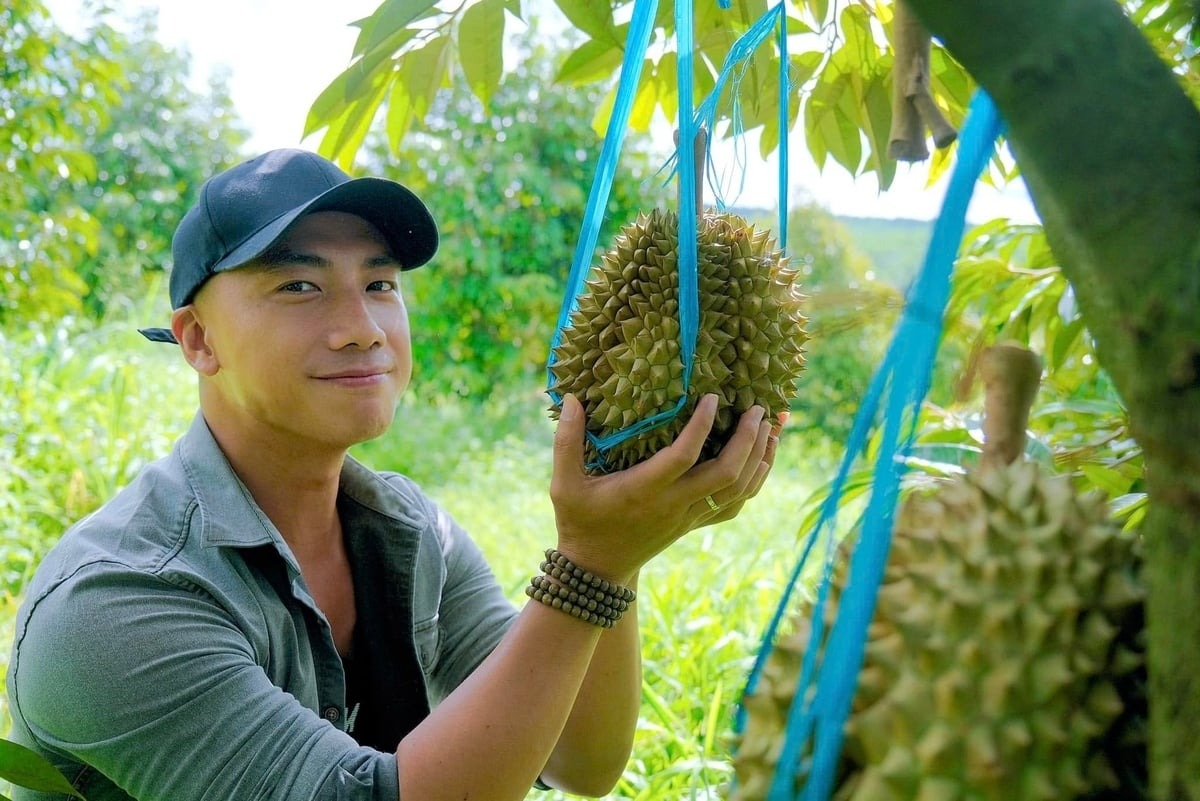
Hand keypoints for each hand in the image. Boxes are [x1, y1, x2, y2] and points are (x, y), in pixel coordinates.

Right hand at [548, 393, 782, 582]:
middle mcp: (673, 504)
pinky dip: (756, 480)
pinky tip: (764, 457)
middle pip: (725, 473)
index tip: (714, 397)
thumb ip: (566, 441)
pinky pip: (737, 503)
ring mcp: (689, 516)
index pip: (682, 456)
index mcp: (644, 490)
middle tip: (758, 407)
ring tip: (773, 424)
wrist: (598, 570)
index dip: (702, 426)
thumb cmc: (580, 520)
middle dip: (748, 439)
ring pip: (739, 489)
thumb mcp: (563, 483)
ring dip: (761, 456)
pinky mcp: (696, 523)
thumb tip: (570, 399)